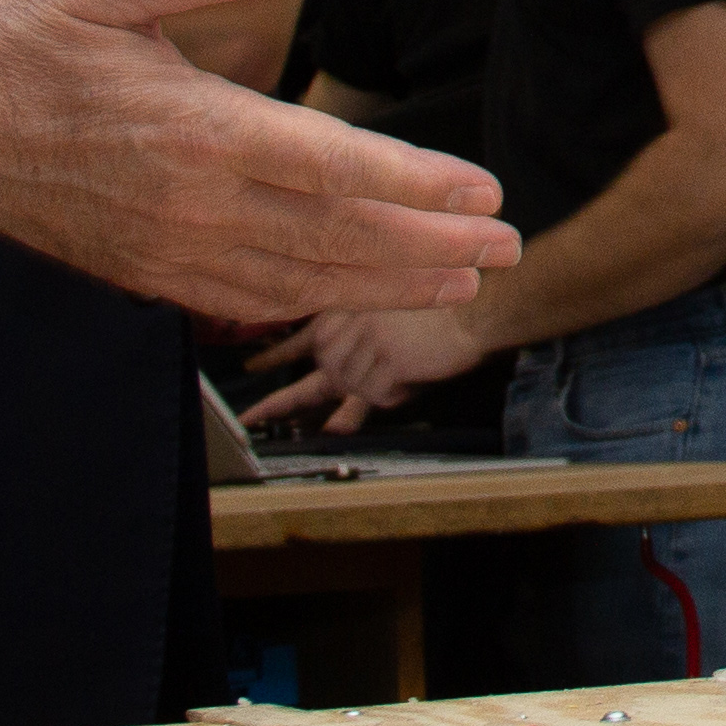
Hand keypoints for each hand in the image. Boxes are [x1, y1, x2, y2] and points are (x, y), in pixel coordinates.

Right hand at [0, 0, 517, 320]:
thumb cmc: (16, 41)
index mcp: (195, 129)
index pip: (331, 165)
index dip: (415, 183)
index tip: (483, 191)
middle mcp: (191, 203)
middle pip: (335, 235)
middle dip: (430, 246)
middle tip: (504, 248)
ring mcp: (167, 248)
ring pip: (300, 277)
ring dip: (386, 281)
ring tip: (459, 282)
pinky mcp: (143, 271)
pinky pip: (243, 296)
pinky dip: (310, 298)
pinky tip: (350, 294)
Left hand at [246, 301, 488, 433]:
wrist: (476, 306)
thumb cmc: (442, 307)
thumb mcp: (391, 307)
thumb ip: (361, 331)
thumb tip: (338, 351)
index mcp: (349, 308)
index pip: (301, 335)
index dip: (274, 355)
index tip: (249, 369)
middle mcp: (352, 325)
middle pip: (315, 372)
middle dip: (285, 400)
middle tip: (256, 419)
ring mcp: (367, 344)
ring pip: (347, 389)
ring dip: (369, 393)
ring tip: (395, 378)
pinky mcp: (387, 362)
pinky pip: (376, 397)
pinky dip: (392, 395)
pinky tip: (407, 381)